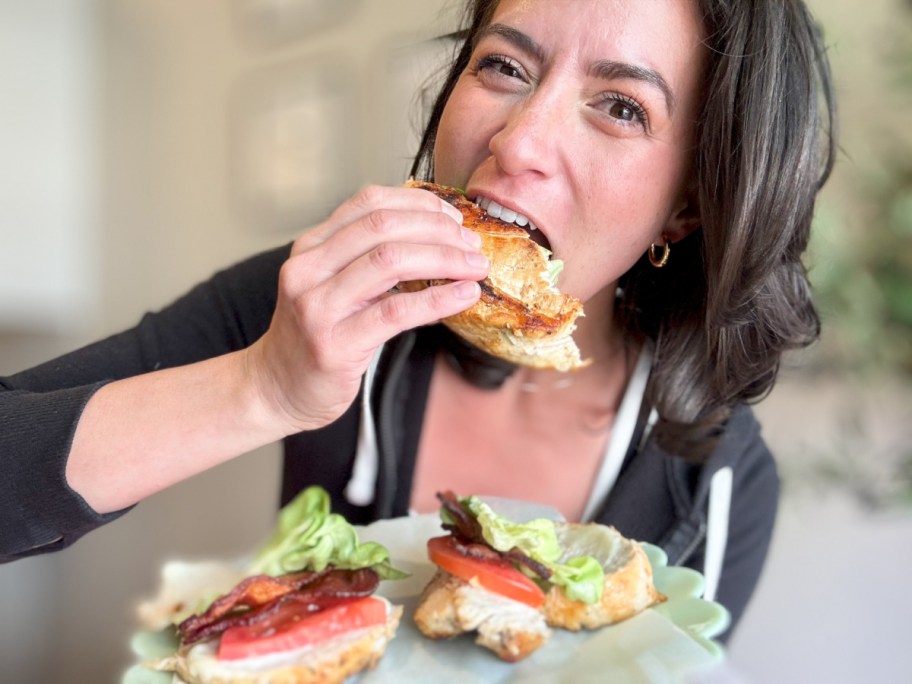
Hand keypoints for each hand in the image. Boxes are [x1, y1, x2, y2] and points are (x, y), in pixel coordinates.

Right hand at [244, 184, 487, 433]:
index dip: (418, 203)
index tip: (453, 216)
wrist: (277, 389)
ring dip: (444, 259)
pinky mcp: (335, 343)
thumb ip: (369, 259)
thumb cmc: (315, 336)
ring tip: (475, 267)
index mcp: (310, 247)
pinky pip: (396, 312)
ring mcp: (318, 306)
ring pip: (391, 262)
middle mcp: (308, 269)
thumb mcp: (333, 285)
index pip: (368, 203)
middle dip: (437, 230)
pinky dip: (438, 300)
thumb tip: (437, 237)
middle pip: (383, 228)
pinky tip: (464, 296)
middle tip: (472, 244)